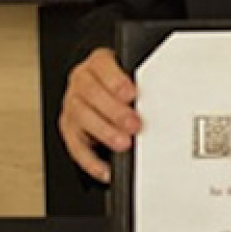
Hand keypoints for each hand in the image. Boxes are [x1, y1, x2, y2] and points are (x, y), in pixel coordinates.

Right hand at [58, 47, 140, 182]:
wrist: (98, 85)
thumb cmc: (118, 80)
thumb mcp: (129, 71)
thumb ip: (140, 79)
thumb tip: (161, 92)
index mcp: (98, 63)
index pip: (102, 67)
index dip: (116, 81)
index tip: (131, 94)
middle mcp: (81, 82)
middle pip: (91, 94)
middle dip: (114, 111)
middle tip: (134, 124)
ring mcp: (72, 105)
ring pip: (81, 117)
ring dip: (104, 132)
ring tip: (124, 144)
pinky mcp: (68, 129)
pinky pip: (75, 146)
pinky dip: (90, 160)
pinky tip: (105, 168)